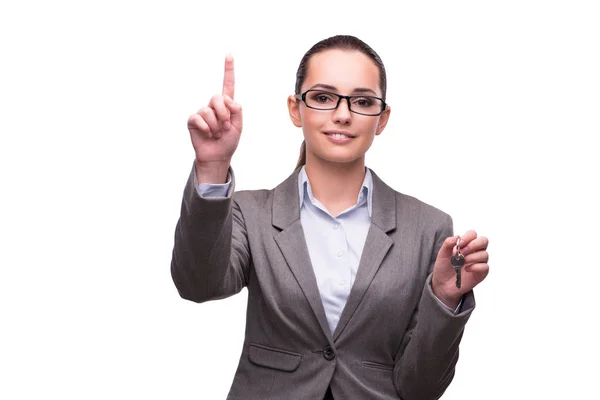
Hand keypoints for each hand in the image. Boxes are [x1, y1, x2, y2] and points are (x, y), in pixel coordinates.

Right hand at [187, 55, 242, 169]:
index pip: (228, 85)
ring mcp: (202, 112)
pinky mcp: (193, 120)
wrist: (217, 156)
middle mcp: (213, 106)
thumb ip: (237, 111)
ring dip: (216, 126)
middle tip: (226, 127)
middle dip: (224, 114)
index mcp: (227, 105)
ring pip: (208, 111)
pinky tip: (208, 134)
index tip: (229, 55)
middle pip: (217, 97)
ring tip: (217, 134)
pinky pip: (198, 118)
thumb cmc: (228, 141)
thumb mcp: (239, 126)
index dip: (228, 70)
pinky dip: (206, 128)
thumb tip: (228, 99)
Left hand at [431, 230, 488, 308]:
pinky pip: (485, 266)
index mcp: (466, 244)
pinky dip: (475, 267)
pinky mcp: (481, 273)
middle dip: (474, 245)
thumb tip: (457, 236)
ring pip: (485, 254)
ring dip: (472, 257)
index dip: (467, 237)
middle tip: (463, 252)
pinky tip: (466, 269)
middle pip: (484, 240)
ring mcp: (479, 262)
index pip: (473, 234)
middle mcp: (474, 251)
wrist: (442, 284)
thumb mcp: (442, 254)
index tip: (459, 244)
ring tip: (462, 262)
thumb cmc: (443, 268)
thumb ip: (448, 244)